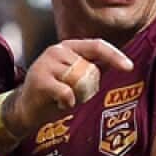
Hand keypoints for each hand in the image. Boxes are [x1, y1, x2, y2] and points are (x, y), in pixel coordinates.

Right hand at [7, 39, 132, 134]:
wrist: (26, 109)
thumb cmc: (55, 94)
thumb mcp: (78, 78)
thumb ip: (95, 68)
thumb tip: (122, 62)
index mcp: (69, 47)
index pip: (97, 46)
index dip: (115, 55)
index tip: (129, 67)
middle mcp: (57, 50)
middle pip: (89, 68)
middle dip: (89, 86)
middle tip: (75, 94)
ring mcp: (46, 63)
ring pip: (79, 81)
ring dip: (76, 95)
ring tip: (64, 98)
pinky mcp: (40, 79)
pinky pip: (67, 92)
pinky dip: (68, 102)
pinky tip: (58, 103)